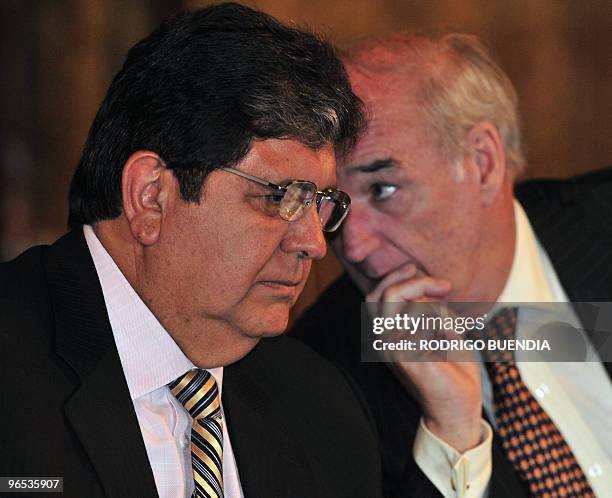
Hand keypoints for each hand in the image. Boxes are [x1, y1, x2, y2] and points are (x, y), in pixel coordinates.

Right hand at [367, 264, 482, 451]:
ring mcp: (391, 348)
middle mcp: (384, 340)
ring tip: (454, 326)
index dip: (395, 277)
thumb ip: (424, 305)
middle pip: (383, 294)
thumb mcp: (437, 327)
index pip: (375, 295)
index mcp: (388, 332)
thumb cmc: (452, 368)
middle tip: (445, 287)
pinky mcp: (405, 354)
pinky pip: (420, 318)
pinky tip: (452, 338)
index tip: (420, 271)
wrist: (459, 406)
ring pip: (405, 304)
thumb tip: (419, 276)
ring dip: (438, 308)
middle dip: (417, 282)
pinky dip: (443, 321)